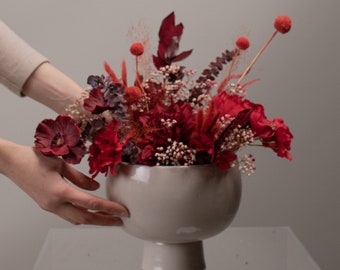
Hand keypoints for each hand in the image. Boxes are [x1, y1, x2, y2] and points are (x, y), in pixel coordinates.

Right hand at [0, 139, 128, 224]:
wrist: (12, 162)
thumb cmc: (35, 157)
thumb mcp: (62, 164)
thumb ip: (81, 178)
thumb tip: (96, 188)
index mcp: (60, 191)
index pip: (91, 203)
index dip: (110, 208)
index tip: (123, 211)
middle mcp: (54, 204)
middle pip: (85, 218)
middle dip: (105, 220)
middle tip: (120, 220)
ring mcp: (49, 207)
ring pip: (76, 219)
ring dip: (94, 219)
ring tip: (109, 217)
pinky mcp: (47, 205)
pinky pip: (68, 214)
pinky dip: (82, 214)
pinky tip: (91, 211)